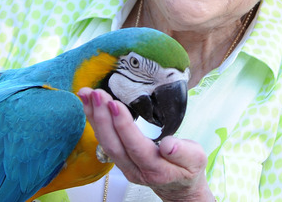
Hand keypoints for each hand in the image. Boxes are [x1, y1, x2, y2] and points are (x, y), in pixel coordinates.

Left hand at [78, 88, 213, 201]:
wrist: (179, 187)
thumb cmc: (188, 169)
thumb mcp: (195, 160)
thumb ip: (183, 153)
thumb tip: (168, 144)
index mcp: (156, 169)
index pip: (135, 146)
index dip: (123, 126)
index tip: (114, 104)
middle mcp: (135, 169)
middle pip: (113, 144)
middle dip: (102, 117)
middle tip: (95, 94)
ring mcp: (124, 166)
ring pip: (105, 142)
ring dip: (93, 117)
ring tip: (86, 94)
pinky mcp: (119, 159)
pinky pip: (104, 139)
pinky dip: (94, 121)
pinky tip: (88, 105)